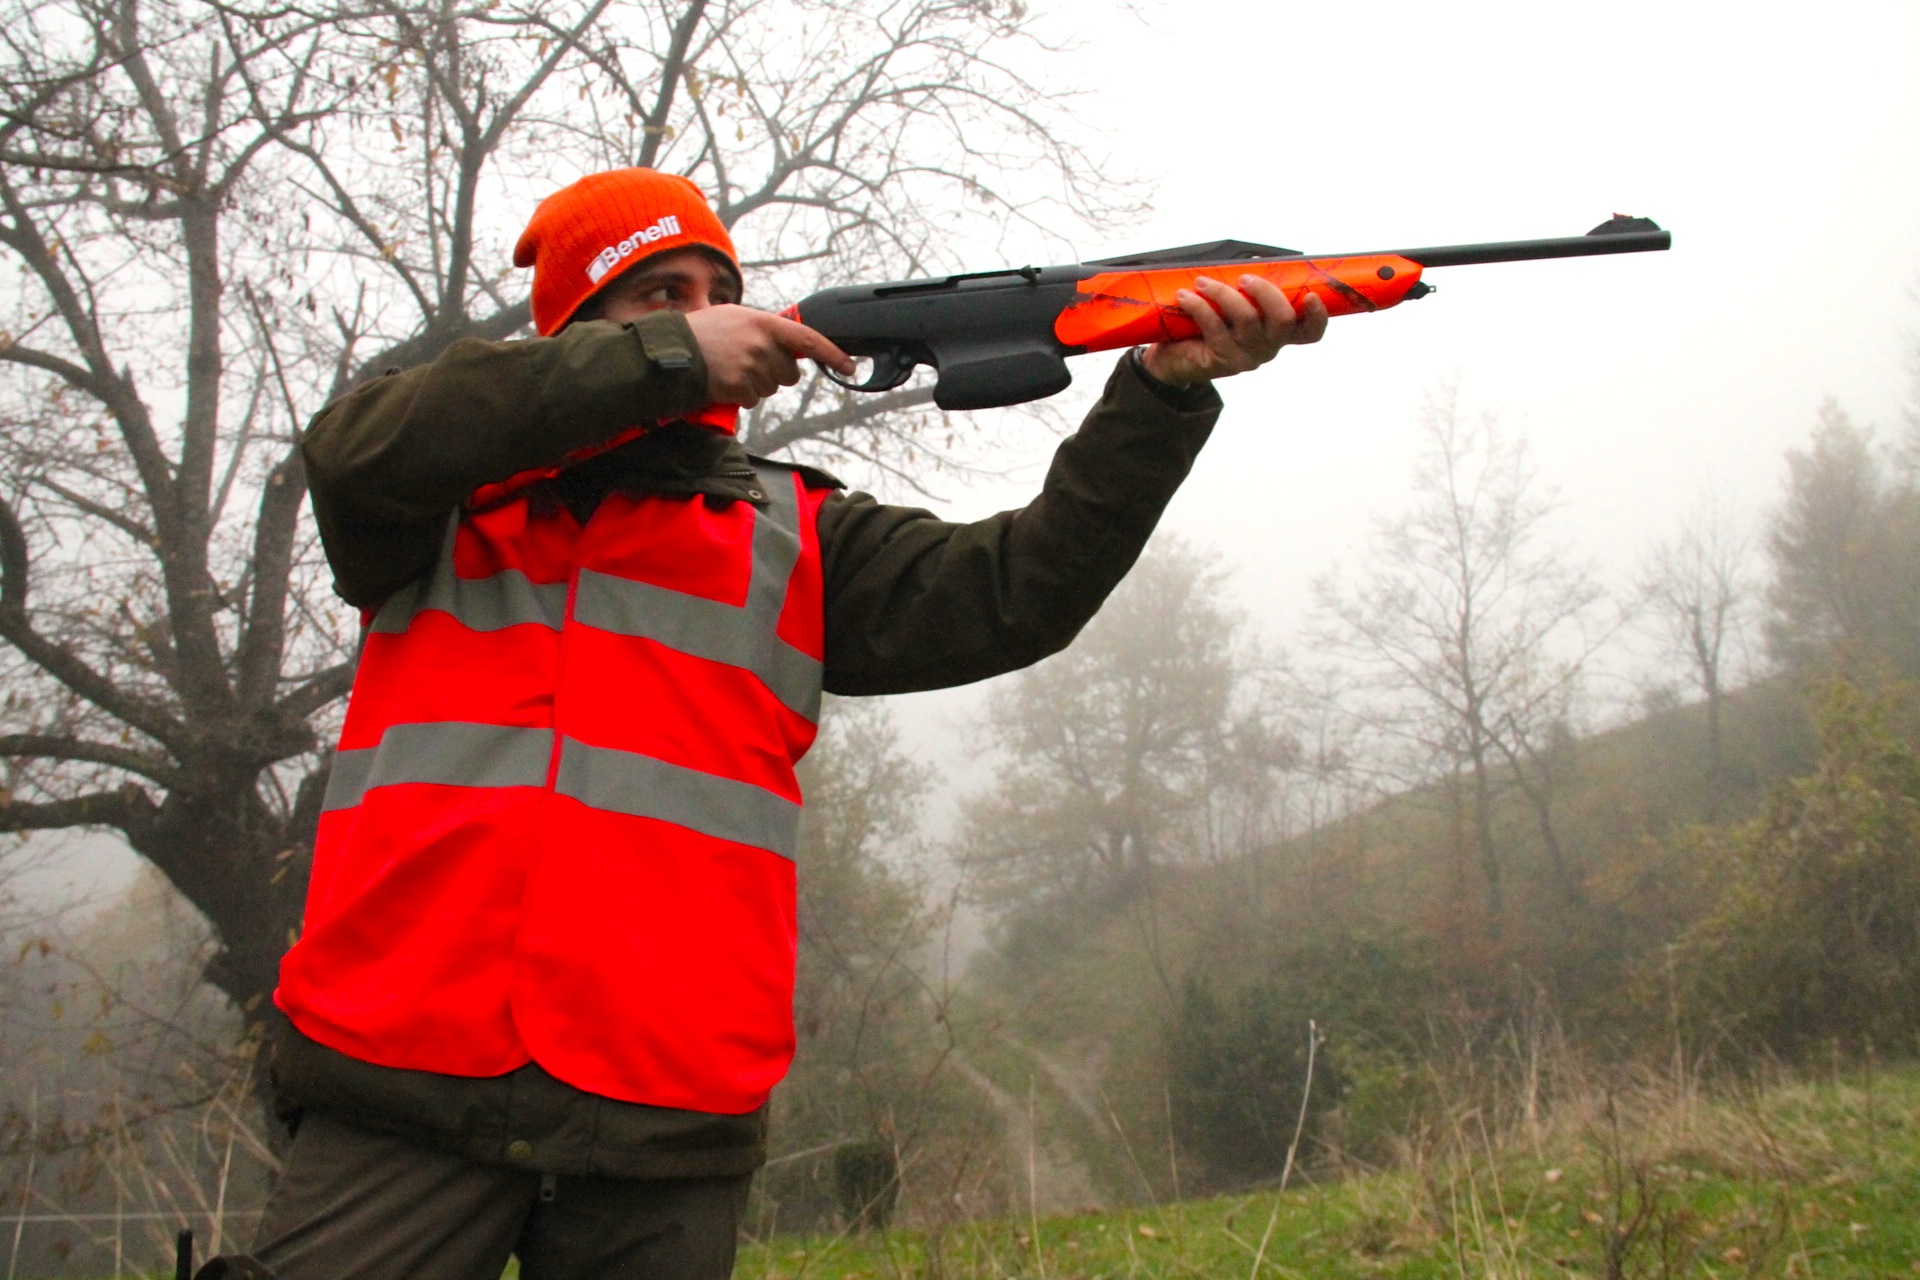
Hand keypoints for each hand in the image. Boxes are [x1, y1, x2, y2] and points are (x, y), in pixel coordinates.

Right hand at [684, 305, 854, 407]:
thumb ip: (765, 328)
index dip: (832, 354)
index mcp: (763, 322)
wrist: (671, 351)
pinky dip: (742, 395)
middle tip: (748, 362)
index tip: (849, 365)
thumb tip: (793, 342)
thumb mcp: (735, 317)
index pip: (808, 339)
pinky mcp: (740, 387)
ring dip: (756, 384)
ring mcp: (751, 366)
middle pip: (790, 373)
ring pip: (771, 388)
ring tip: (731, 368)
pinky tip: (725, 381)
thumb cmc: (702, 333)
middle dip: (775, 372)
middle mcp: (761, 343)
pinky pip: (754, 399)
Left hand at [1137, 274, 1327, 387]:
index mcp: (1277, 332)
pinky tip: (1185, 296)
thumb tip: (1255, 257)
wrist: (1172, 356)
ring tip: (1202, 282)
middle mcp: (1268, 347)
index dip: (1318, 316)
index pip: (1310, 332)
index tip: (1311, 295)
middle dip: (1265, 291)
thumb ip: (1247, 283)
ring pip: (1247, 320)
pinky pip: (1215, 328)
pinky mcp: (1222, 361)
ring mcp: (1247, 357)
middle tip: (1244, 278)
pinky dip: (1199, 306)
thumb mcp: (1231, 300)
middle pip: (1283, 320)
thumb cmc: (1205, 320)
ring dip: (1224, 293)